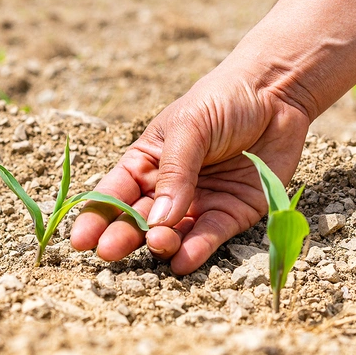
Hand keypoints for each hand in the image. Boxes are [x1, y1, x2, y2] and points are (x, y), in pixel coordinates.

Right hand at [70, 64, 310, 274]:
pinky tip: (183, 260)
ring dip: (161, 244)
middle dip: (123, 237)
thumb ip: (174, 171)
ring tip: (158, 244)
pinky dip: (197, 250)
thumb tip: (158, 219)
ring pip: (173, 233)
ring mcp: (199, 202)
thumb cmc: (220, 102)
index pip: (115, 193)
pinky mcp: (232, 212)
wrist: (274, 94)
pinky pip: (210, 236)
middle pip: (138, 219)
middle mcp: (168, 188)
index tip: (81, 240)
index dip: (96, 216)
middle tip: (109, 253)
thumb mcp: (189, 127)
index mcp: (146, 162)